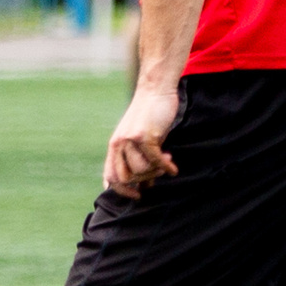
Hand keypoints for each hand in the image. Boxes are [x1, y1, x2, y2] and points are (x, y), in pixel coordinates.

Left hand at [104, 83, 180, 197]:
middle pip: (126, 177)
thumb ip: (139, 159)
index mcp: (115, 145)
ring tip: (166, 161)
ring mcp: (131, 140)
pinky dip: (166, 168)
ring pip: (141, 170)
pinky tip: (173, 169)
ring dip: (156, 171)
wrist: (155, 89)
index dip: (122, 190)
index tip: (137, 196)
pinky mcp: (145, 136)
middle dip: (143, 181)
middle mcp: (119, 144)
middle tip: (157, 175)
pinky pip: (155, 161)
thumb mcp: (141, 139)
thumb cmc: (151, 115)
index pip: (111, 176)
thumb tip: (145, 185)